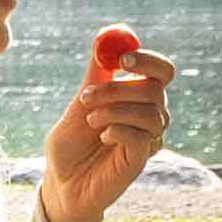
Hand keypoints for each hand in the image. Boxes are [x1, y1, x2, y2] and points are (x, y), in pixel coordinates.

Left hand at [35, 19, 169, 221]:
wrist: (61, 184)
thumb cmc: (70, 144)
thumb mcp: (79, 103)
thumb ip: (96, 75)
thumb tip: (106, 37)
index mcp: (137, 97)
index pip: (161, 71)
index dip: (147, 60)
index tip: (122, 59)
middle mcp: (149, 115)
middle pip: (156, 88)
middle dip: (118, 88)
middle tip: (86, 96)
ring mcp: (148, 139)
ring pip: (151, 112)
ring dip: (114, 110)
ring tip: (90, 121)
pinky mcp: (141, 160)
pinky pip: (141, 136)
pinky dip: (118, 130)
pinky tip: (102, 138)